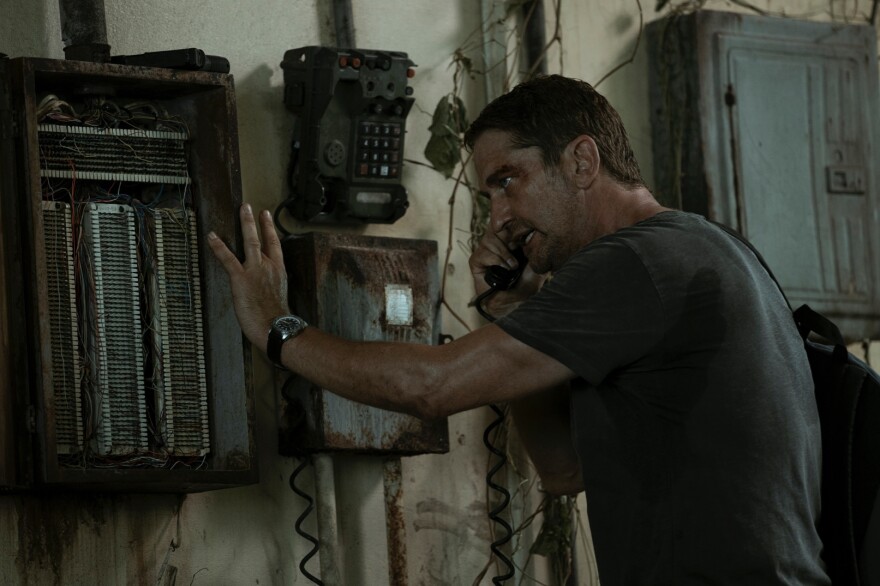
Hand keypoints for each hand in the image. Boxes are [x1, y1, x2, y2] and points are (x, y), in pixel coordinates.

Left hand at [208, 204, 289, 353]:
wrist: (275, 326)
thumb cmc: (276, 318)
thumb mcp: (278, 297)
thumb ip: (271, 286)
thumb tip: (265, 287)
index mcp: (278, 271)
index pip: (275, 245)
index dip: (270, 229)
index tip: (266, 217)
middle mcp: (268, 267)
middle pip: (263, 239)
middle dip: (256, 222)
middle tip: (250, 207)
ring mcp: (255, 271)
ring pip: (250, 242)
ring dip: (245, 224)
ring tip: (241, 210)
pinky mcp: (241, 278)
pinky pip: (228, 259)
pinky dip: (219, 247)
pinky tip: (212, 237)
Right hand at [468, 229, 545, 317]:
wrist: (511, 303)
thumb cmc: (525, 286)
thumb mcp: (537, 264)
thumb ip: (536, 249)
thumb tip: (535, 230)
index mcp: (511, 239)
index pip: (507, 221)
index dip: (513, 223)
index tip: (523, 235)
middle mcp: (497, 243)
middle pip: (497, 226)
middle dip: (509, 237)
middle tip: (517, 248)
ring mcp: (486, 251)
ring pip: (490, 239)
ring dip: (504, 253)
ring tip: (513, 266)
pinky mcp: (476, 261)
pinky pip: (484, 253)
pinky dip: (496, 260)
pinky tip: (505, 269)